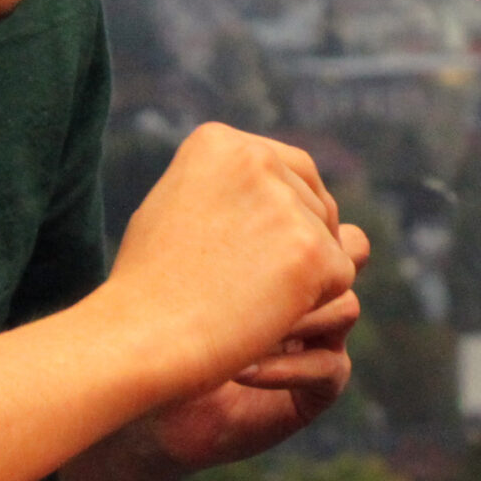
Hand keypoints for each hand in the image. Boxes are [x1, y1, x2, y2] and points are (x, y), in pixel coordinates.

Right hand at [101, 123, 356, 396]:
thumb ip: (230, 186)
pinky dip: (312, 301)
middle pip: (316, 202)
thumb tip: (287, 185)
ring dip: (303, 273)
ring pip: (330, 239)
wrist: (139, 340)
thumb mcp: (178, 205)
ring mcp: (285, 204)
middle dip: (299, 242)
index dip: (283, 217)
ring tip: (243, 296)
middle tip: (248, 283)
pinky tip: (264, 313)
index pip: (291, 169)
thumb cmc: (150, 284)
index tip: (250, 253)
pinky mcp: (311, 250)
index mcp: (219, 141)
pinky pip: (340, 274)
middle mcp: (256, 158)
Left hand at [161, 230, 373, 470]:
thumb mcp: (187, 253)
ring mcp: (321, 337)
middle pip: (351, 251)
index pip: (323, 211)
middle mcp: (311, 290)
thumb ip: (224, 209)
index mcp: (290, 250)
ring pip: (346, 306)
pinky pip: (330, 365)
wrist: (147, 390)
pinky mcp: (319, 387)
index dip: (293, 218)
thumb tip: (245, 167)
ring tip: (243, 328)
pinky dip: (285, 367)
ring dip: (293, 315)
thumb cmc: (159, 318)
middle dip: (307, 261)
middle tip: (257, 275)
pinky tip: (241, 370)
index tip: (234, 233)